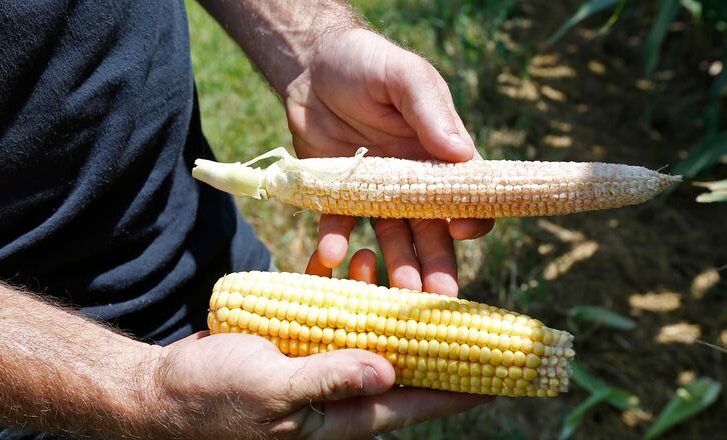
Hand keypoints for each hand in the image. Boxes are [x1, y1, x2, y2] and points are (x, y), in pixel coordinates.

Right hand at [145, 252, 489, 439]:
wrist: (166, 390)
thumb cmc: (215, 399)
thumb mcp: (271, 392)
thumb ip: (329, 379)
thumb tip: (388, 371)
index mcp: (346, 416)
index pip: (420, 401)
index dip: (464, 384)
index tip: (504, 369)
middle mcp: (344, 392)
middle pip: (407, 364)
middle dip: (436, 332)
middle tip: (467, 300)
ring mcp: (323, 366)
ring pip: (374, 332)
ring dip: (386, 299)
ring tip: (382, 258)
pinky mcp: (301, 344)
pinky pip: (337, 314)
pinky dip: (346, 288)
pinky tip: (347, 259)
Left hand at [285, 28, 493, 295]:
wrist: (312, 67)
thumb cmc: (368, 63)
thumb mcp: (404, 77)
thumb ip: (430, 111)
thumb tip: (463, 154)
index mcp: (441, 156)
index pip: (468, 196)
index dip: (471, 218)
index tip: (461, 231)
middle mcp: (413, 182)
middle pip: (432, 230)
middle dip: (436, 264)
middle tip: (436, 299)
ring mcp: (376, 193)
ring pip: (392, 238)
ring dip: (395, 266)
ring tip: (393, 297)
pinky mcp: (338, 196)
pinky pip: (340, 225)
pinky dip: (337, 242)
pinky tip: (331, 255)